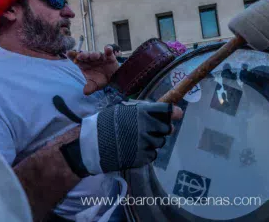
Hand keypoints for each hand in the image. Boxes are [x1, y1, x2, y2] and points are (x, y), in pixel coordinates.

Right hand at [60, 101, 183, 176]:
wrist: (91, 146)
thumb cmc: (106, 124)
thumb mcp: (123, 110)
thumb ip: (144, 110)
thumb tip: (167, 111)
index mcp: (142, 113)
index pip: (166, 111)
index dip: (173, 112)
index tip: (177, 113)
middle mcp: (147, 128)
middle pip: (167, 128)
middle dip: (162, 128)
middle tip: (151, 128)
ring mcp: (145, 144)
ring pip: (160, 142)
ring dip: (153, 140)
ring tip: (137, 139)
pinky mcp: (142, 158)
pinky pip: (153, 154)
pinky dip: (147, 152)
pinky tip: (134, 149)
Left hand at [67, 46, 118, 94]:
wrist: (113, 79)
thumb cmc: (100, 80)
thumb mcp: (94, 85)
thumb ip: (90, 87)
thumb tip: (85, 92)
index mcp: (84, 65)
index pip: (76, 59)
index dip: (72, 55)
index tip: (68, 53)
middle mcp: (90, 59)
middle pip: (85, 55)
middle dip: (83, 55)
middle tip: (80, 56)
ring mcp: (99, 57)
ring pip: (96, 54)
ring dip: (94, 54)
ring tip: (95, 56)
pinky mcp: (109, 56)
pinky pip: (108, 52)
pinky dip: (108, 50)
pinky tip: (108, 49)